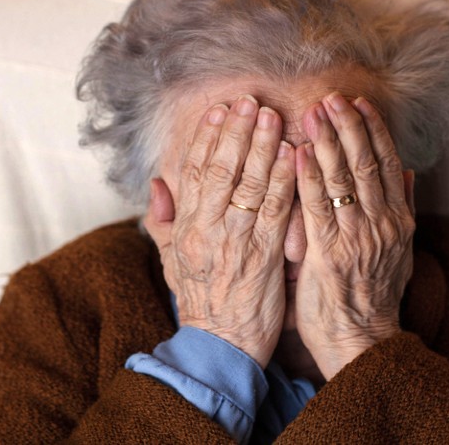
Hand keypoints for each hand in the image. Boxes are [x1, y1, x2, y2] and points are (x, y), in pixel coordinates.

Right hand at [142, 95, 295, 367]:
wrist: (221, 346)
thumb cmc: (200, 302)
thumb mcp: (170, 261)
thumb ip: (163, 221)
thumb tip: (156, 184)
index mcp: (185, 228)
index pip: (194, 172)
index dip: (207, 138)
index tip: (220, 110)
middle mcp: (208, 229)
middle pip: (221, 169)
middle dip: (236, 132)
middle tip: (249, 101)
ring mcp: (236, 241)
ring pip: (249, 184)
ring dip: (262, 146)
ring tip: (272, 116)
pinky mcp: (264, 256)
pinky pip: (275, 210)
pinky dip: (284, 180)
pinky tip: (292, 155)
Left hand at [294, 92, 415, 379]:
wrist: (364, 342)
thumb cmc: (377, 298)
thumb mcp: (402, 252)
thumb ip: (405, 209)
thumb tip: (409, 172)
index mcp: (398, 221)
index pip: (387, 163)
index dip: (373, 129)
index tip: (359, 102)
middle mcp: (381, 224)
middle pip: (366, 163)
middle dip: (349, 126)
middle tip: (333, 96)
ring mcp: (357, 238)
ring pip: (342, 179)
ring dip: (327, 142)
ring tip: (315, 111)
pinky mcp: (329, 254)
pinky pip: (317, 208)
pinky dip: (307, 177)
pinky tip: (297, 152)